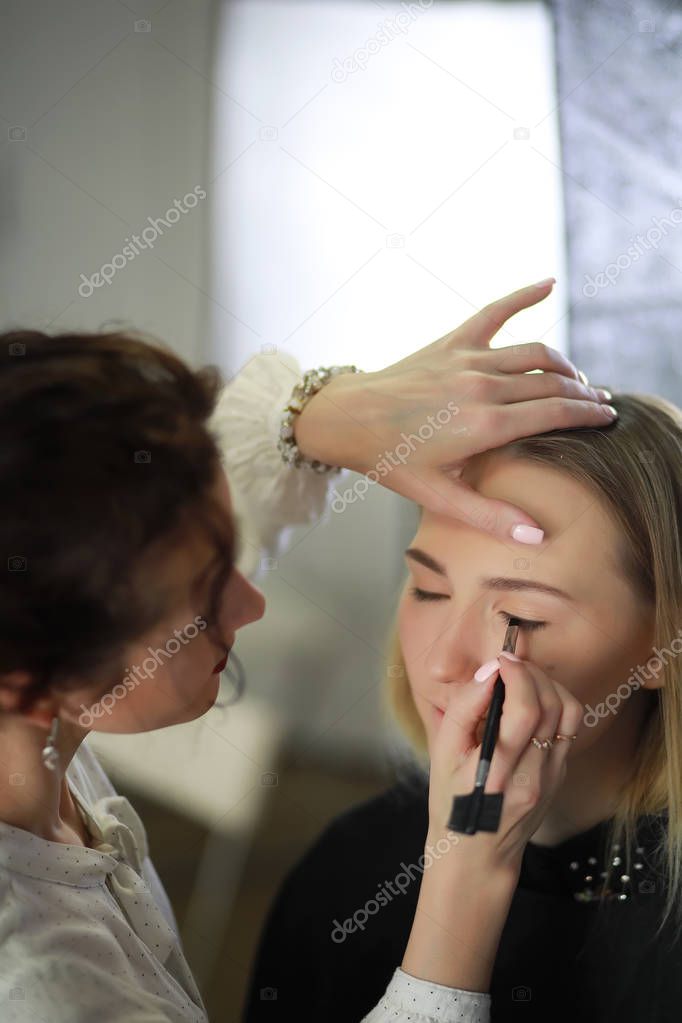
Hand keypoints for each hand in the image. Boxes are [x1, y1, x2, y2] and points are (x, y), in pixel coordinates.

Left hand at [295, 279, 615, 543]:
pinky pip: (495, 311)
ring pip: (535, 353)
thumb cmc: (391, 460)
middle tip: (600, 403)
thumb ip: (489, 516)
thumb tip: (536, 537)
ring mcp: (468, 359)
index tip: (608, 419)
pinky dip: (524, 295)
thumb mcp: (438, 496)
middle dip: (583, 394)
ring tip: (577, 379)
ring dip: (563, 364)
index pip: (556, 415)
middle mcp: (483, 386)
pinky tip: (549, 283)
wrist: (347, 418)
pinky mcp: (452, 341)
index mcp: (486, 425)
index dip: (588, 416)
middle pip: (552, 385)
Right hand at [427, 652, 584, 877]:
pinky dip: (554, 703)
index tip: (499, 660)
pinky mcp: (560, 776)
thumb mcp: (442, 755)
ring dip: (549, 684)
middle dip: (532, 672)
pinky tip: (532, 701)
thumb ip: (464, 710)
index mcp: (496, 772)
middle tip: (510, 663)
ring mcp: (551, 778)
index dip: (516, 675)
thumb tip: (490, 672)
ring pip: (568, 713)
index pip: (522, 711)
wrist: (477, 853)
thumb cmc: (452, 801)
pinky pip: (568, 728)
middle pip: (550, 706)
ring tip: (525, 677)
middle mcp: (530, 776)